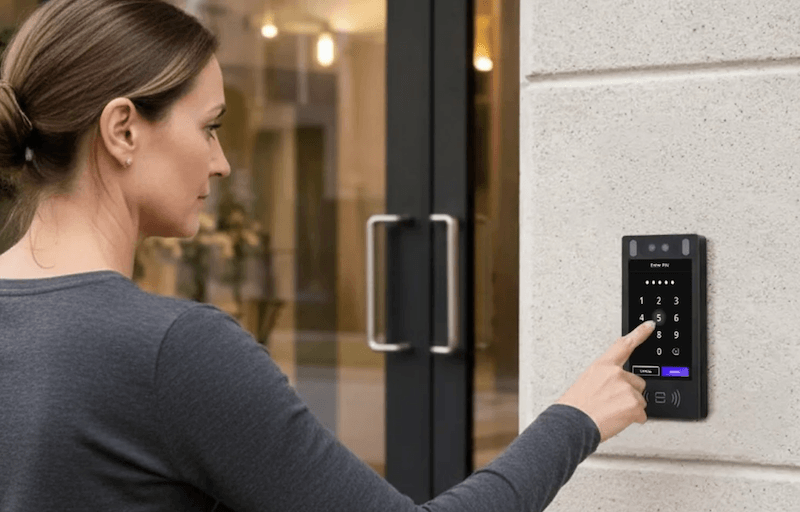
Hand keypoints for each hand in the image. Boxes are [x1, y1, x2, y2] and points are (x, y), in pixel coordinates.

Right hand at [556, 320, 655, 441]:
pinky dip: (632, 419)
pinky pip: (641, 414)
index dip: (639, 333)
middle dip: (629, 393)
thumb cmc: (574, 408)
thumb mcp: (586, 384)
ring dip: (629, 407)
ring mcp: (627, 388)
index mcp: (602, 365)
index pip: (624, 345)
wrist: (572, 425)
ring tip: (610, 413)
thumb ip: (604, 380)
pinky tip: (616, 420)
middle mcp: (616, 373)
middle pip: (637, 382)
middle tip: (611, 403)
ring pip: (639, 399)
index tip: (650, 326)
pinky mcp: (634, 404)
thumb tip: (613, 388)